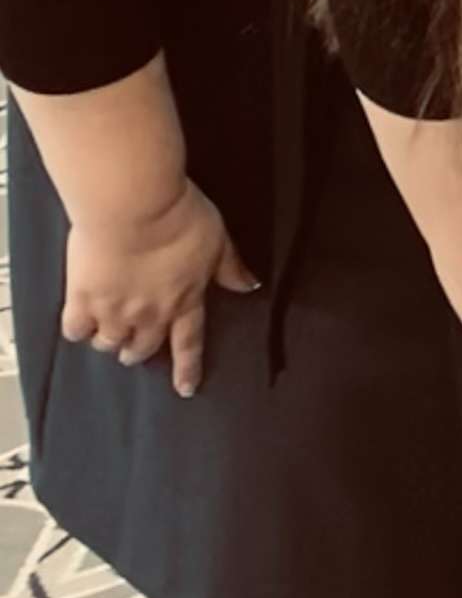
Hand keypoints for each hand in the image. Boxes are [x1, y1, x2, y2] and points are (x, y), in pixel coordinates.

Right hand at [59, 179, 258, 397]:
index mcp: (185, 301)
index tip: (186, 390)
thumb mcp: (218, 240)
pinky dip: (79, 330)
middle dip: (141, 350)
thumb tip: (250, 286)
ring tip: (109, 331)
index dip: (188, 368)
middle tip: (137, 346)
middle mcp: (150, 315)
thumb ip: (231, 267)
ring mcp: (114, 311)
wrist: (135, 208)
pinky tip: (81, 322)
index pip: (189, 343)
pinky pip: (76, 331)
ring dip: (111, 340)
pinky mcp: (82, 300)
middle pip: (143, 347)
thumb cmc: (181, 217)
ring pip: (109, 344)